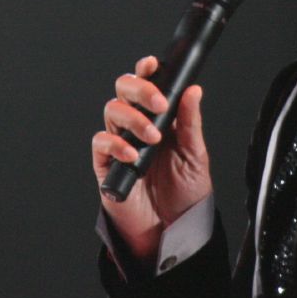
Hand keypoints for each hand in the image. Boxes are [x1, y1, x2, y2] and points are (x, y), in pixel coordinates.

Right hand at [91, 55, 212, 263]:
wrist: (171, 232)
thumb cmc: (184, 195)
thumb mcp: (195, 157)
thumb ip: (190, 123)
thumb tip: (193, 90)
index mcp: (159, 118)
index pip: (148, 86)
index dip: (146, 71)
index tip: (153, 64)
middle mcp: (137, 125)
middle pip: (124, 90)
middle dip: (139, 89)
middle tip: (158, 103)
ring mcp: (120, 142)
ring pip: (112, 110)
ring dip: (132, 118)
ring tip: (152, 138)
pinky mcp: (106, 163)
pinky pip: (101, 142)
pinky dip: (115, 143)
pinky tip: (133, 155)